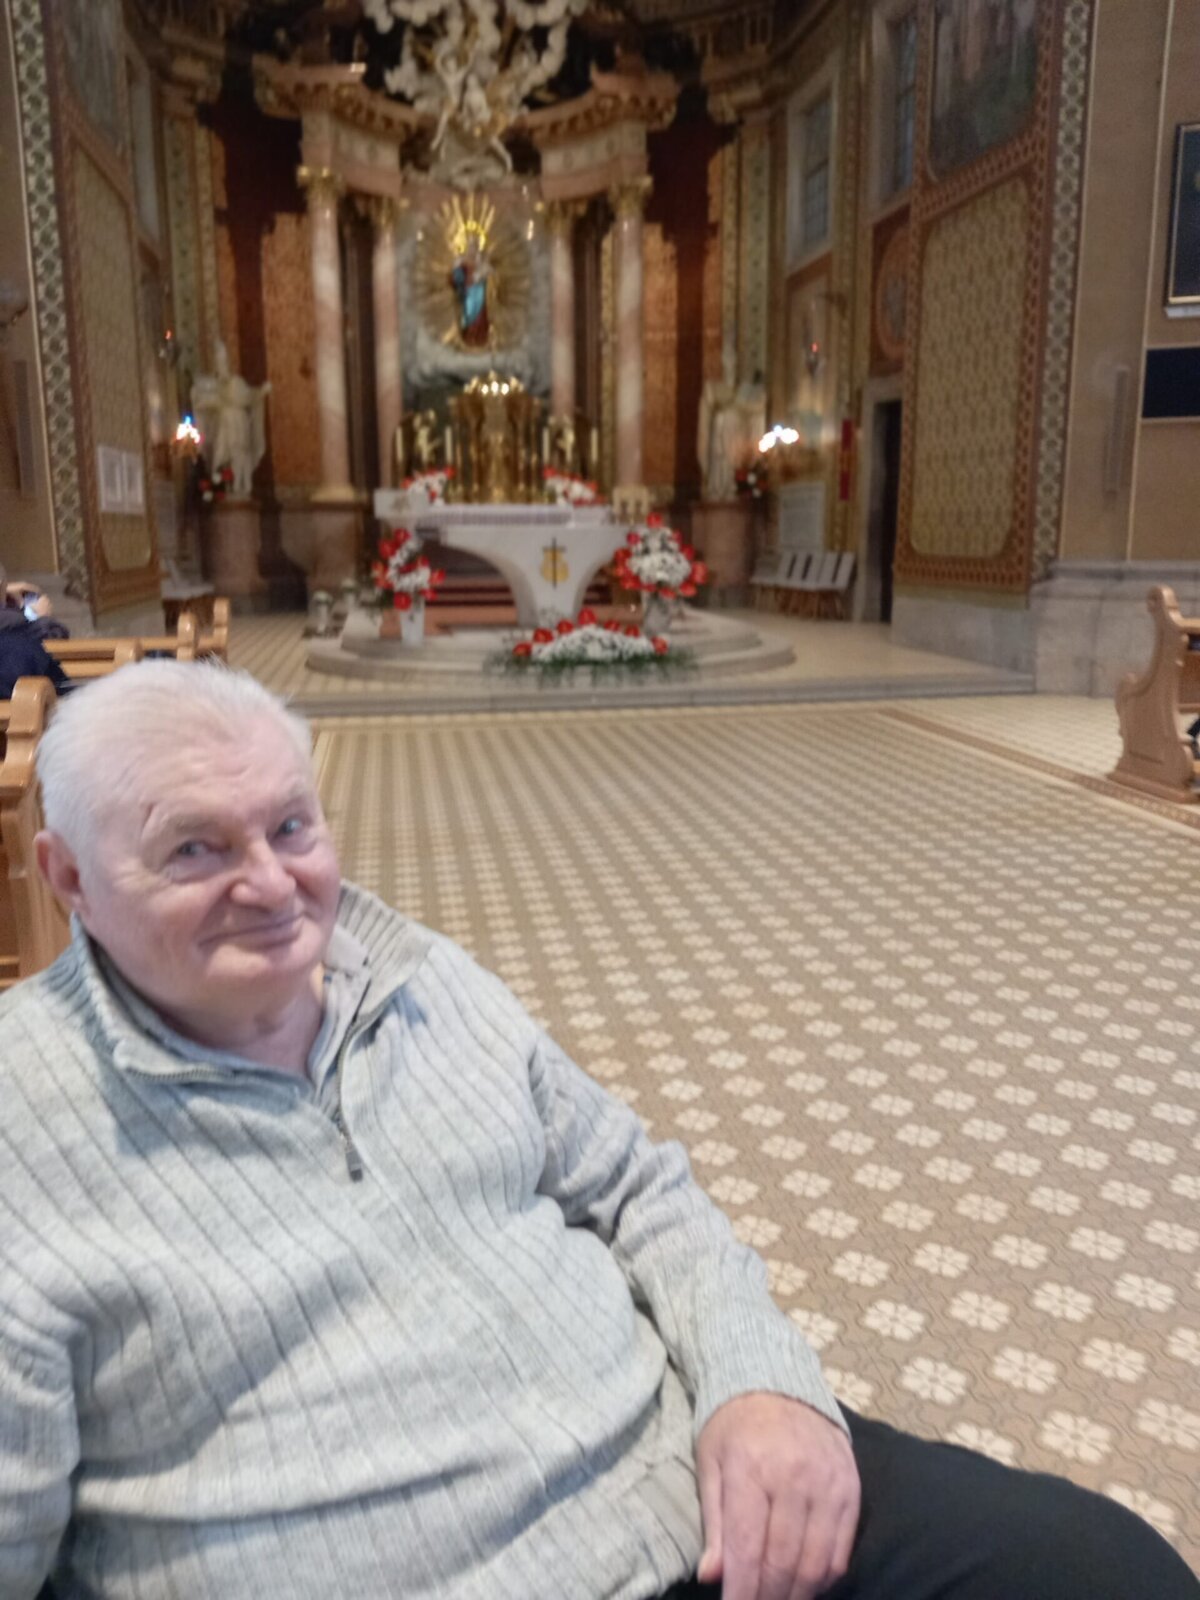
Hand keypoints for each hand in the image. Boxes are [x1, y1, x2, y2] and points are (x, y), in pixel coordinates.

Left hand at [695, 1392, 859, 1599]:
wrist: (776, 1382)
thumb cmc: (734, 1427)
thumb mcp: (710, 1464)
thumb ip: (713, 1523)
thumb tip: (712, 1577)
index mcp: (750, 1469)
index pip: (748, 1549)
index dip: (741, 1593)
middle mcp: (793, 1477)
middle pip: (783, 1563)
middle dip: (767, 1597)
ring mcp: (827, 1483)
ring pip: (816, 1564)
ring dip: (797, 1594)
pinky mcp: (851, 1488)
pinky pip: (841, 1551)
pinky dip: (824, 1578)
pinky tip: (806, 1583)